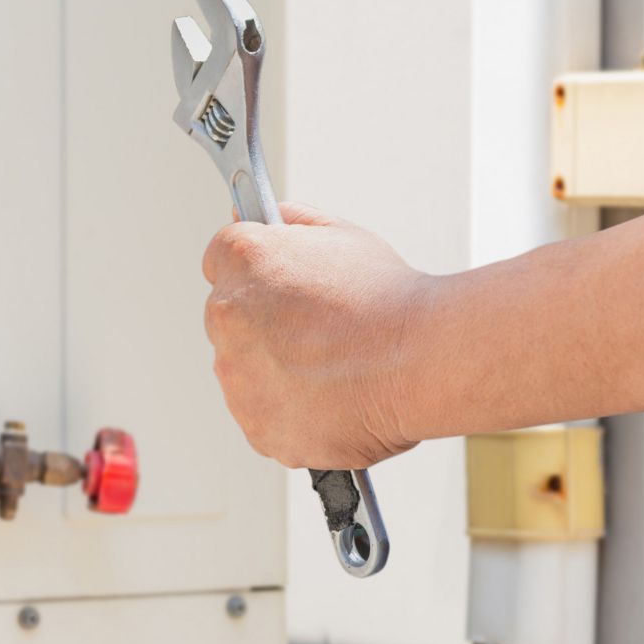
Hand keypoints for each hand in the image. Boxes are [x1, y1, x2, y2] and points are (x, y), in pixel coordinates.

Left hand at [202, 202, 429, 468]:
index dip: (254, 271)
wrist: (423, 361)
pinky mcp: (257, 425)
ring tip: (331, 365)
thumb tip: (263, 218)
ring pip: (243, 371)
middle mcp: (227, 317)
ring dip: (273, 369)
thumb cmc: (390, 301)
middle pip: (229, 318)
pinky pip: (263, 415)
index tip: (277, 283)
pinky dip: (290, 411)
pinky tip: (329, 396)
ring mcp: (238, 377)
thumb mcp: (341, 235)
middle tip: (316, 328)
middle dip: (262, 322)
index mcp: (243, 262)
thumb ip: (290, 221)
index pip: (220, 259)